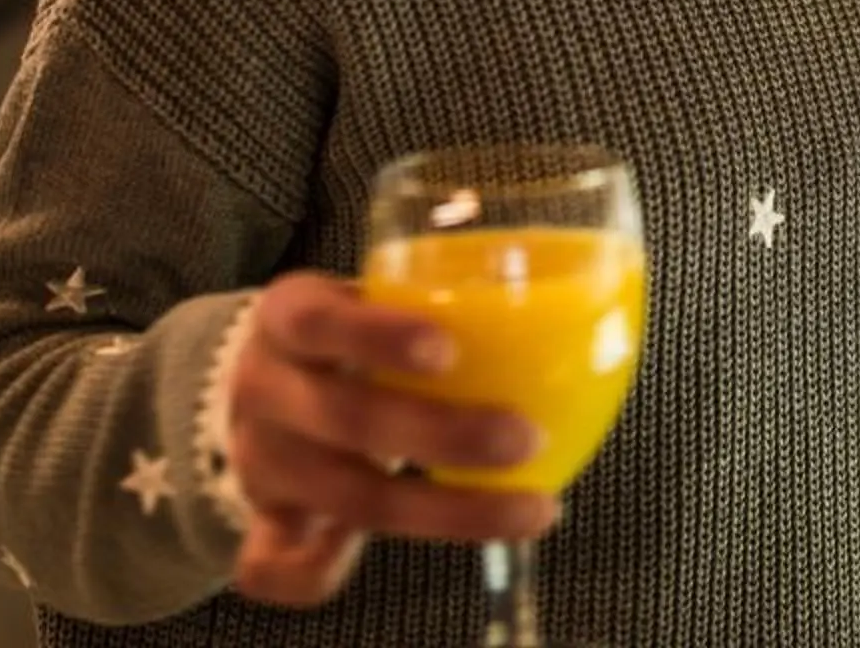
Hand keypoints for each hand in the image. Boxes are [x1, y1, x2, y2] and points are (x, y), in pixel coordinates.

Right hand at [225, 270, 557, 605]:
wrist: (265, 378)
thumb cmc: (351, 333)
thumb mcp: (370, 296)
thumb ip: (446, 301)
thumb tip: (601, 287)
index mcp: (289, 315)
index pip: (321, 320)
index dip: (379, 338)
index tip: (447, 351)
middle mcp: (265, 386)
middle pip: (345, 419)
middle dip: (440, 436)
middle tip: (525, 439)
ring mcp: (258, 458)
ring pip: (342, 496)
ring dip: (441, 512)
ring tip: (526, 510)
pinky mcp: (264, 517)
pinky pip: (273, 562)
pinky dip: (313, 571)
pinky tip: (350, 565)